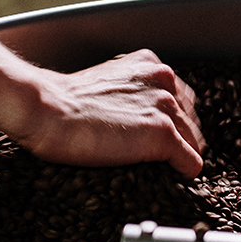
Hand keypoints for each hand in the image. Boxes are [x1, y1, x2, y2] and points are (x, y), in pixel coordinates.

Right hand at [7, 50, 206, 177]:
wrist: (47, 110)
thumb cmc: (63, 102)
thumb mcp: (106, 84)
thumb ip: (130, 93)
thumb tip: (138, 119)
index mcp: (150, 65)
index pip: (181, 99)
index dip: (171, 121)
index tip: (156, 136)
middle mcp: (164, 82)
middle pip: (191, 120)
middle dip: (179, 138)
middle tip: (156, 155)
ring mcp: (166, 108)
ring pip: (193, 141)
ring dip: (179, 156)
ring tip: (159, 168)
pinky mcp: (163, 135)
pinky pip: (191, 163)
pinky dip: (183, 172)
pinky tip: (169, 176)